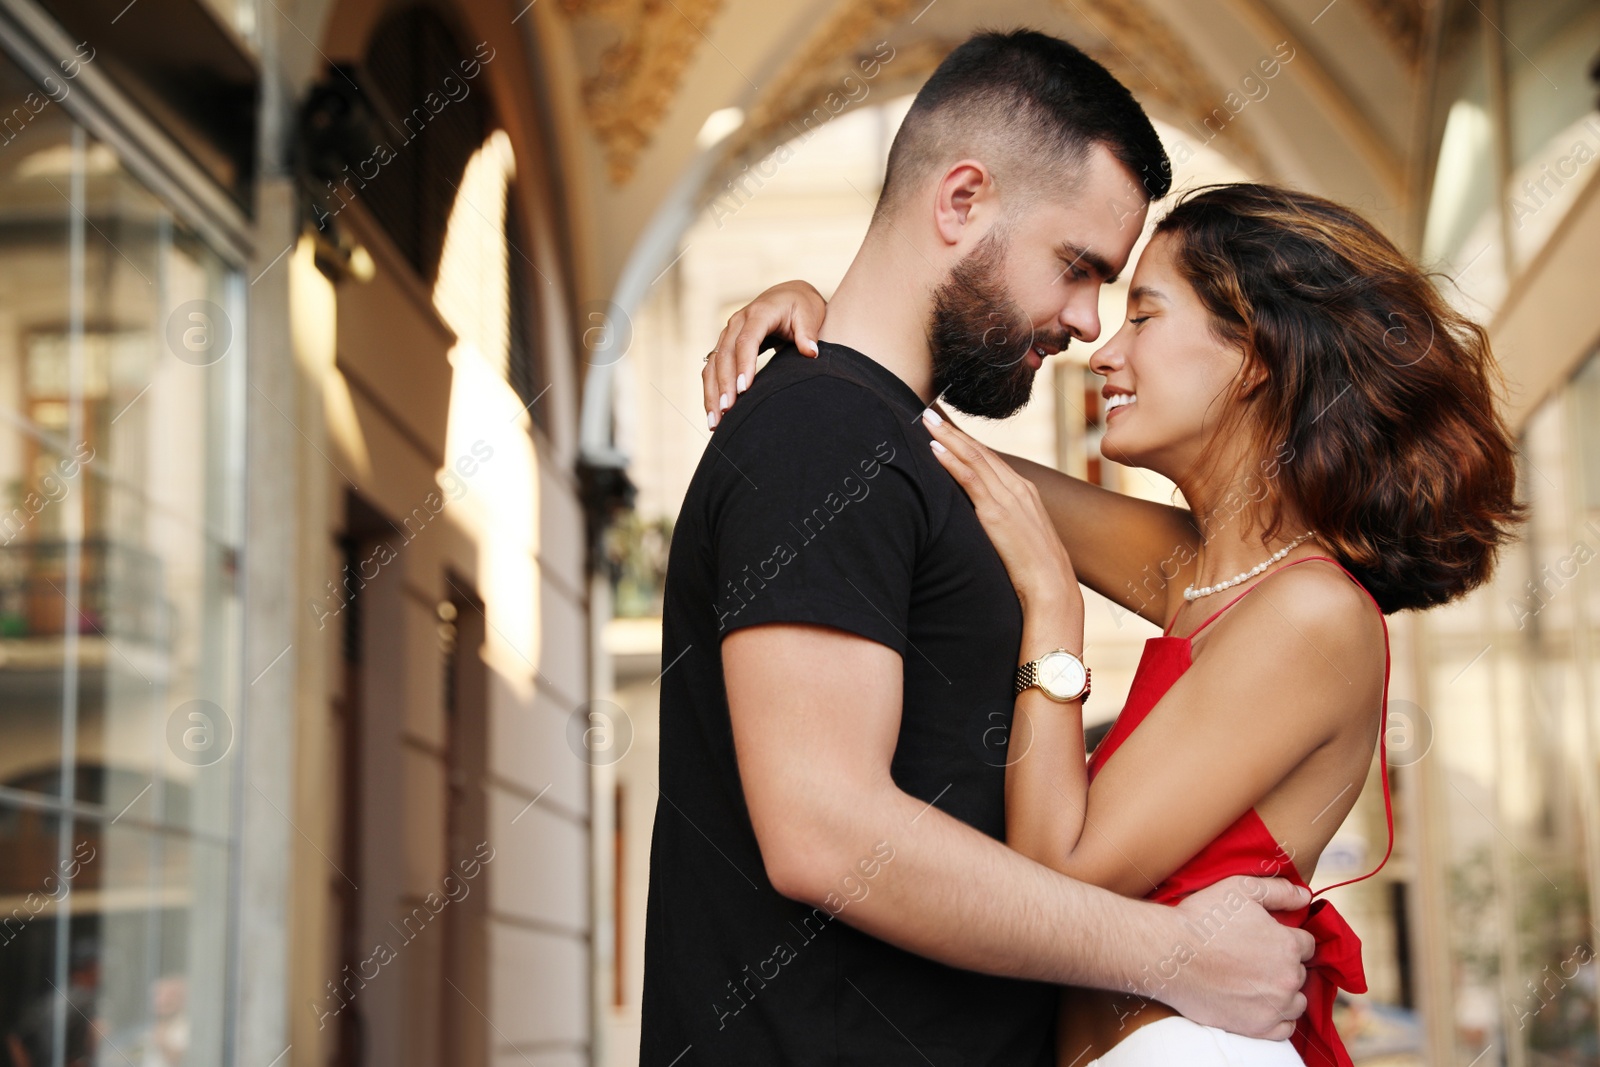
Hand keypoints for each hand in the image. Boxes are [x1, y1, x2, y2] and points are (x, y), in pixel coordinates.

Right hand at [704, 280, 826, 425]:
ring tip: (714, 421)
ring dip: (712, 393)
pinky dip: (711, 391)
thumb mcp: (809, 314)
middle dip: (724, 385)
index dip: (744, 365)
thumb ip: (808, 333)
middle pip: (725, 356)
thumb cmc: (801, 306)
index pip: (747, 341)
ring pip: (713, 365)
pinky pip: (712, 369)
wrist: (787, 295)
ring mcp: (728, 334)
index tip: (745, 390)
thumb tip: (811, 352)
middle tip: (727, 411)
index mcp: (758, 314)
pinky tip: (714, 414)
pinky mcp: (724, 346)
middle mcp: (737, 323)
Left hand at [919, 408, 1081, 614]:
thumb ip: (1003, 522)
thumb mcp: (1020, 537)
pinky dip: (951, 461)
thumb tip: (983, 522)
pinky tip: (934, 449)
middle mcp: (1018, 488)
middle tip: (929, 412)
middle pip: (980, 451)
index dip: (966, 441)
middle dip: (953, 431)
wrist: (1052, 586)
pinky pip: (970, 479)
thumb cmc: (1035, 570)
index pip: (991, 459)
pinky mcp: (997, 512)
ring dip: (948, 437)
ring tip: (927, 420)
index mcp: (1024, 492)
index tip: (946, 428)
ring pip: (974, 457)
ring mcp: (1008, 498)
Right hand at [1157, 876, 1315, 1038]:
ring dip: (1284, 992)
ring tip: (1258, 982)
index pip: (1306, 944)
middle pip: (1300, 972)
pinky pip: (1284, 1028)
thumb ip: (1278, 890)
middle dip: (1284, 964)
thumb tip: (1304, 896)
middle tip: (1256, 958)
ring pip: (1296, 1001)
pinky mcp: (1257, 1027)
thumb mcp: (1240, 889)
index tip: (1267, 938)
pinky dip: (1278, 1018)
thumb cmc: (1202, 918)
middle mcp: (1287, 978)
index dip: (1287, 938)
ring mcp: (1274, 1006)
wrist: (1169, 954)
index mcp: (1287, 945)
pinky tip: (1260, 1005)